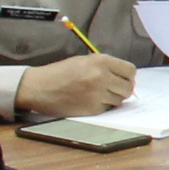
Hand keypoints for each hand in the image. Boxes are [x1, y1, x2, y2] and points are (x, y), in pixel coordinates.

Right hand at [18, 53, 136, 117]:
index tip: (123, 79)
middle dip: (122, 89)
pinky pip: (106, 109)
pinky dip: (101, 106)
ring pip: (119, 100)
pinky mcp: (91, 108)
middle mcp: (101, 76)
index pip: (130, 71)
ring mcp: (96, 94)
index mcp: (100, 61)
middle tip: (112, 89)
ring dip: (111, 99)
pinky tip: (87, 101)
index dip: (128, 76)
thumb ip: (107, 67)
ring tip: (96, 94)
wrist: (38, 87)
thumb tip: (127, 78)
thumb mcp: (84, 61)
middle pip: (128, 88)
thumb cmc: (60, 73)